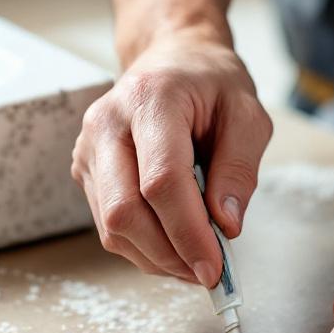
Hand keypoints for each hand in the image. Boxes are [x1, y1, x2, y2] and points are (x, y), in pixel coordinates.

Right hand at [71, 29, 271, 286]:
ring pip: (112, 228)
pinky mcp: (86, 171)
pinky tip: (175, 246)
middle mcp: (106, 124)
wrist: (171, 59)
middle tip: (208, 272)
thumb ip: (239, 169)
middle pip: (125, 212)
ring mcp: (89, 149)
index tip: (215, 268)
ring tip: (195, 261)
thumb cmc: (210, 83)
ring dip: (157, 258)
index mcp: (149, 99)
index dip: (188, 232)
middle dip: (169, 254)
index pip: (160, 181)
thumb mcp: (247, 114)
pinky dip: (144, 248)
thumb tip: (225, 226)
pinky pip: (109, 225)